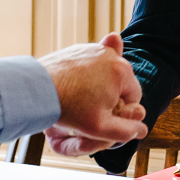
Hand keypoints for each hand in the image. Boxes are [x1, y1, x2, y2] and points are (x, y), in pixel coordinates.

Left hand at [38, 33, 147, 155]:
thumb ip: (126, 131)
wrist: (37, 89)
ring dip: (100, 85)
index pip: (134, 97)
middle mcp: (112, 55)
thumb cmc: (69, 108)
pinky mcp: (80, 48)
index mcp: (123, 72)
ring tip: (81, 97)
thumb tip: (142, 130)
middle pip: (122, 83)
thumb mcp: (100, 128)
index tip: (103, 116)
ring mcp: (95, 49)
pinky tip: (75, 85)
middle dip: (111, 96)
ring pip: (107, 73)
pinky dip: (87, 74)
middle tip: (90, 108)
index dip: (121, 111)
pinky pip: (92, 64)